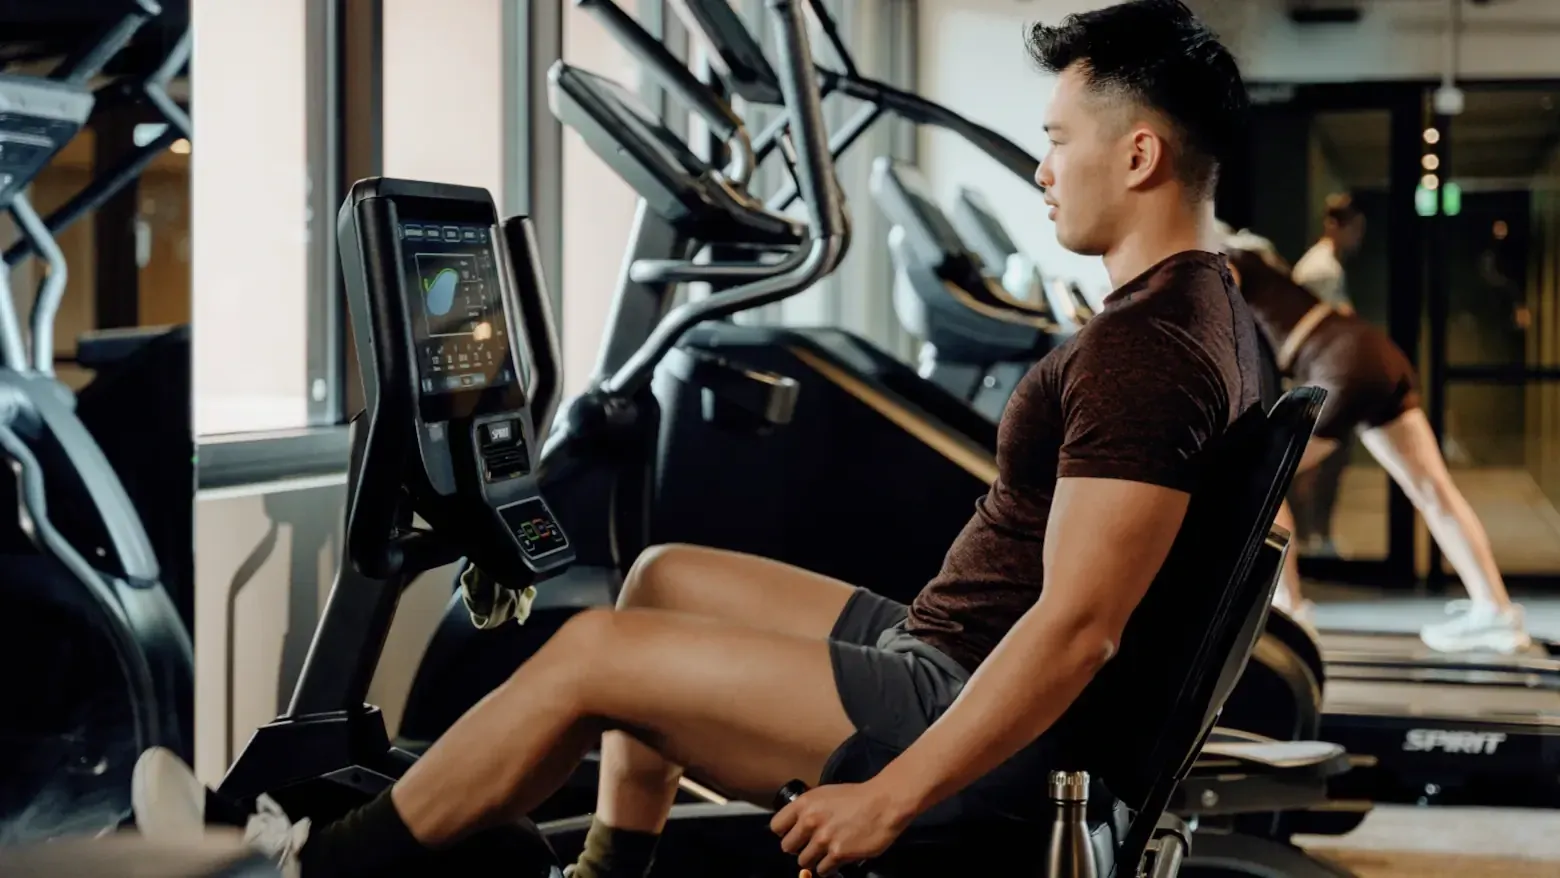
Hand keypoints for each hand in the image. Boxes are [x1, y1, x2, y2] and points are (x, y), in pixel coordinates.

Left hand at [770, 782, 914, 875]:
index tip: (795, 834)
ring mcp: (823, 839)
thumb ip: (809, 809)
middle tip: (812, 846)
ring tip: (827, 853)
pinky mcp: (838, 853)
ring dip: (814, 859)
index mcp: (804, 804)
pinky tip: (837, 859)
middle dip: (799, 848)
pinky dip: (829, 867)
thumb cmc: (858, 797)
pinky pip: (823, 870)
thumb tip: (798, 825)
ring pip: (804, 862)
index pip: (776, 826)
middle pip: (787, 847)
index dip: (785, 832)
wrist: (884, 803)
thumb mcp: (826, 794)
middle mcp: (810, 821)